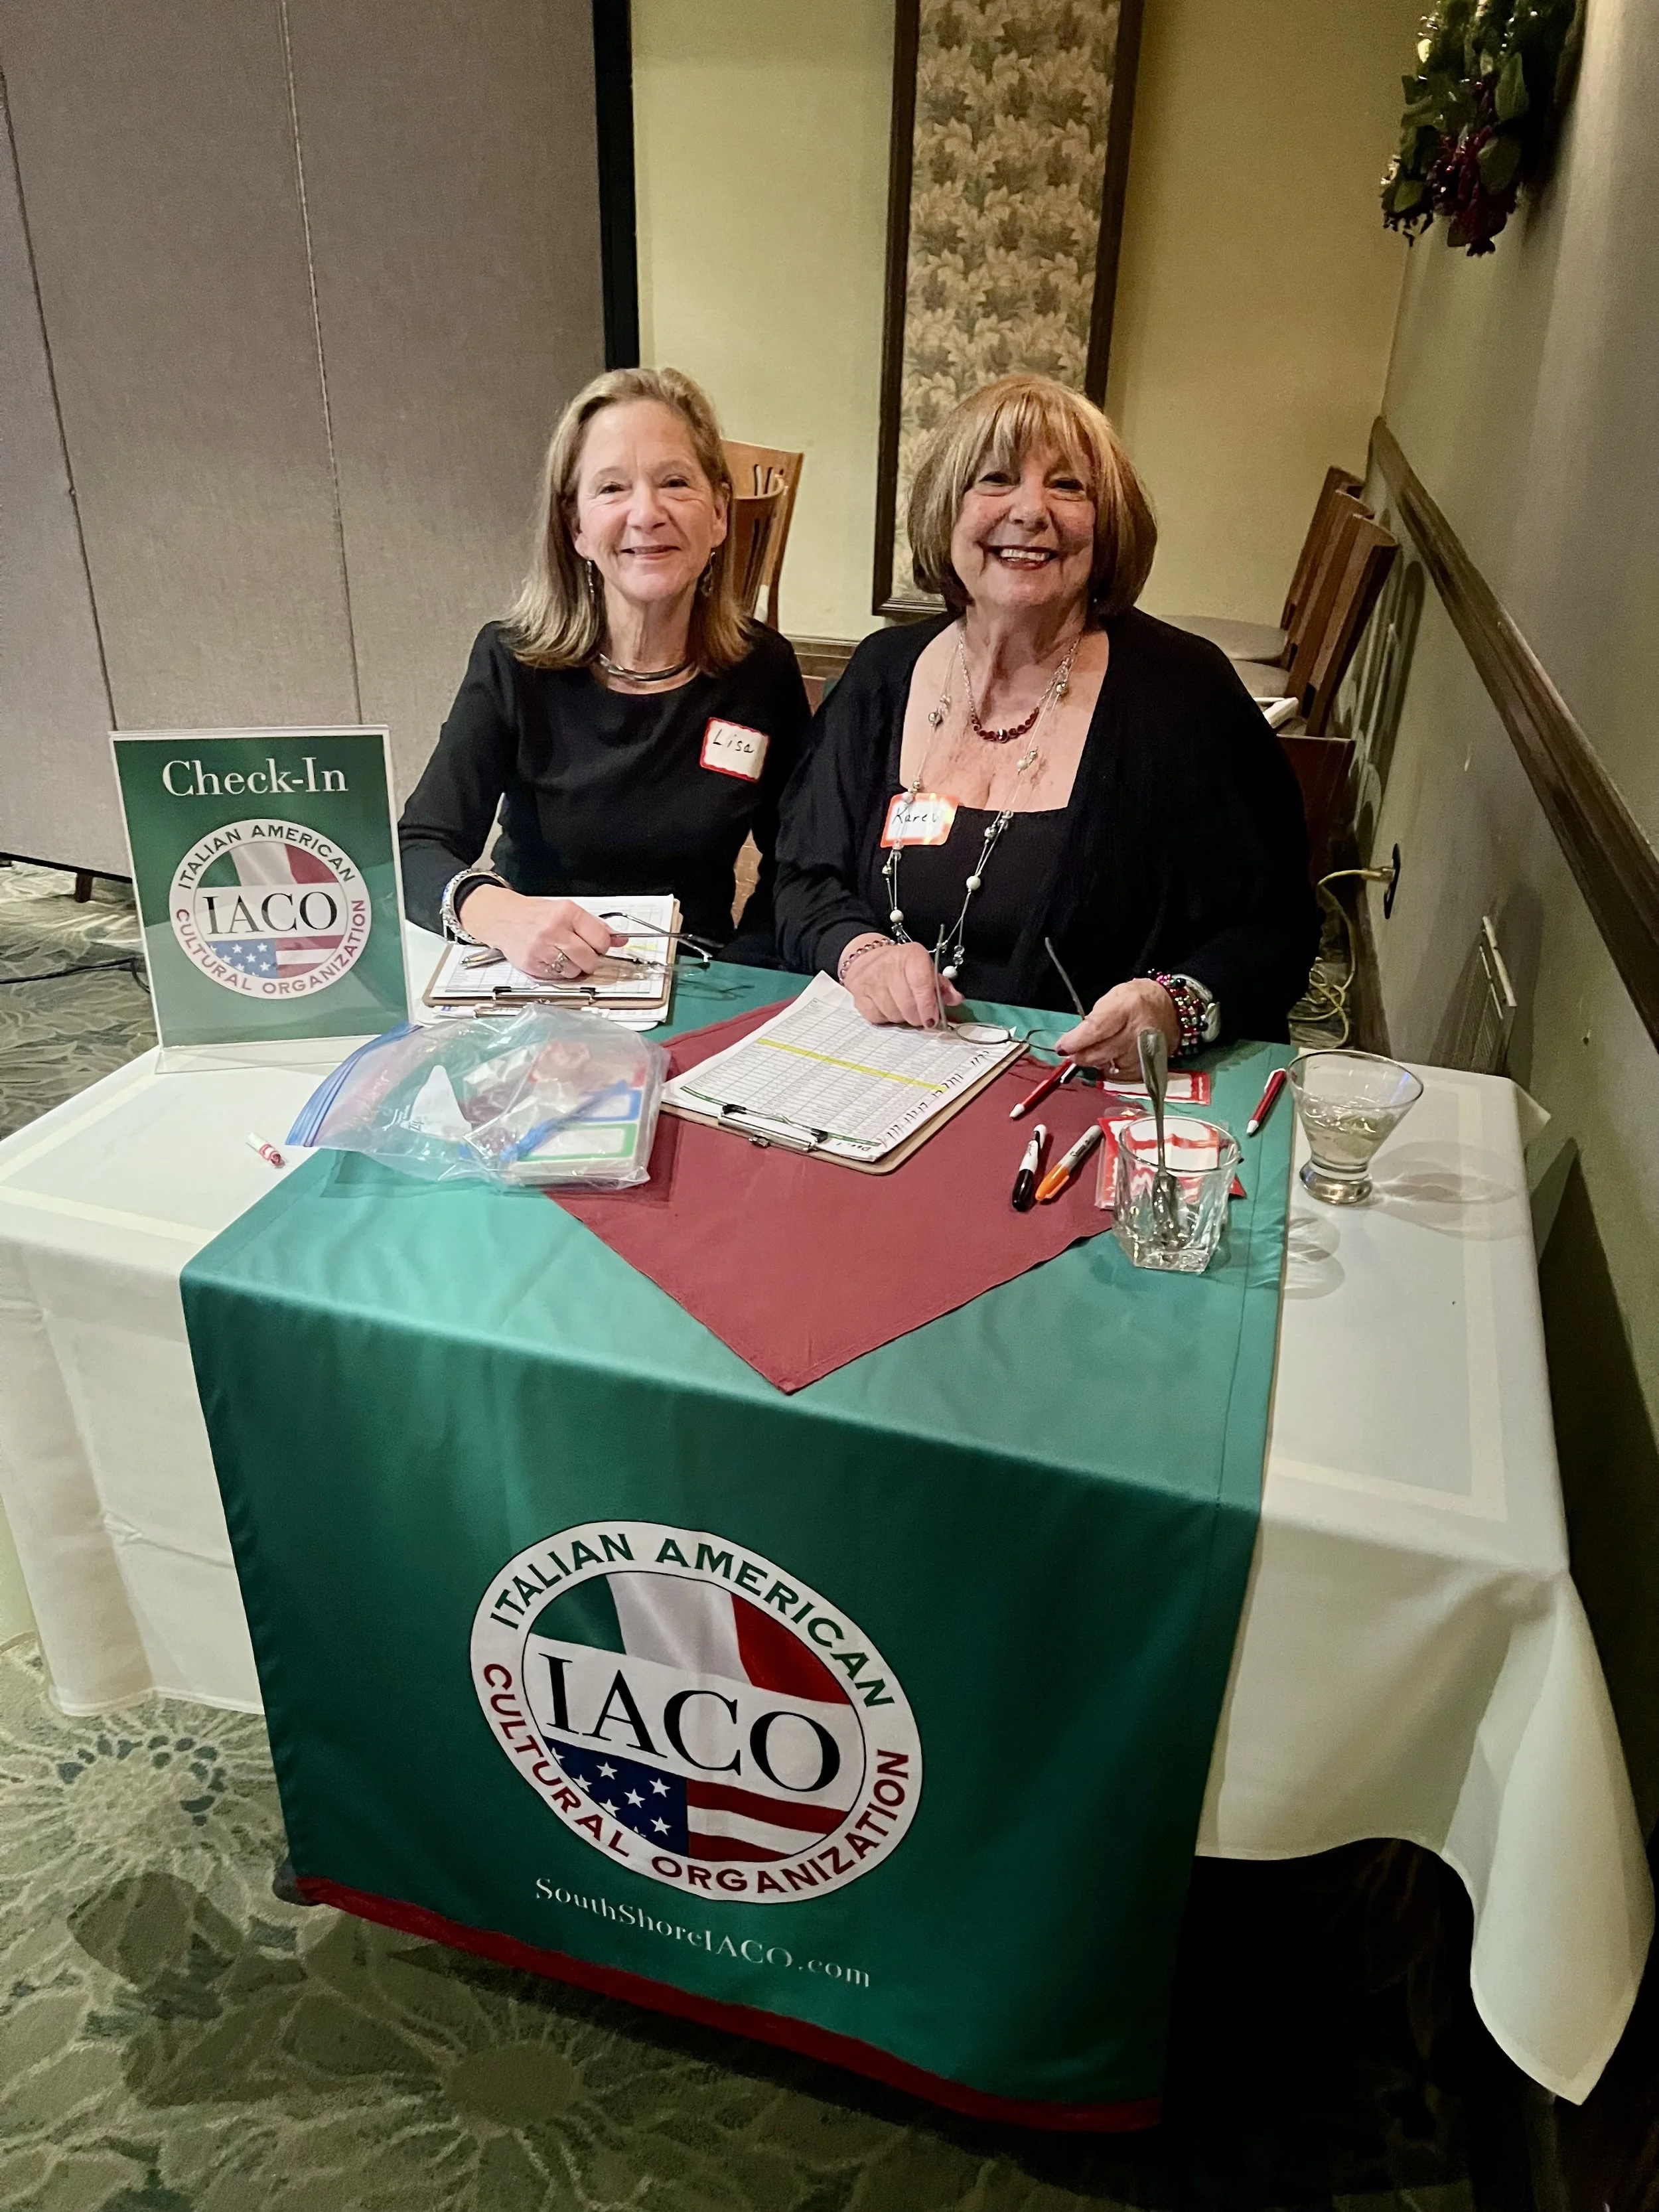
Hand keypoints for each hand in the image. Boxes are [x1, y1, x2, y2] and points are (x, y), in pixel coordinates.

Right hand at [458, 884, 622, 980]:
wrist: (503, 917)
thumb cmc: (535, 914)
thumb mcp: (566, 910)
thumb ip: (594, 925)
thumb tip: (620, 939)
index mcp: (567, 913)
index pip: (600, 938)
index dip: (603, 946)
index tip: (599, 946)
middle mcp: (554, 930)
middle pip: (589, 958)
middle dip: (591, 961)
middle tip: (583, 954)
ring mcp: (541, 948)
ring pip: (574, 971)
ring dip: (574, 968)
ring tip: (563, 955)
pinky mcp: (532, 964)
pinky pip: (557, 977)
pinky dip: (559, 973)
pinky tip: (551, 959)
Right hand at [839, 937, 962, 1027]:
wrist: (867, 958)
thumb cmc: (901, 966)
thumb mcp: (925, 968)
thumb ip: (942, 985)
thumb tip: (955, 999)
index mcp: (912, 956)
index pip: (922, 985)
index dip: (928, 1006)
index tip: (932, 1019)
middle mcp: (889, 966)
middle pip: (908, 1005)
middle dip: (917, 1016)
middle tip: (920, 1015)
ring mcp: (871, 981)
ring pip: (894, 1014)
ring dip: (902, 1017)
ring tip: (903, 1007)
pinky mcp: (859, 995)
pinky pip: (877, 1018)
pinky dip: (885, 1018)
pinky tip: (888, 1007)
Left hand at [1056, 979, 1178, 1076]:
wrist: (1172, 1009)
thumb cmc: (1137, 1000)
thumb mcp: (1113, 998)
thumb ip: (1093, 1019)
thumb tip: (1073, 1042)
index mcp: (1127, 1008)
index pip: (1095, 1029)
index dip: (1075, 1041)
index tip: (1061, 1047)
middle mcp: (1138, 1032)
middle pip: (1099, 1053)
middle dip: (1080, 1055)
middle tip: (1071, 1051)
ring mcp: (1144, 1053)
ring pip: (1107, 1066)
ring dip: (1096, 1061)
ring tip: (1099, 1048)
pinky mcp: (1148, 1067)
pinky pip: (1120, 1074)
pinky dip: (1112, 1067)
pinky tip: (1114, 1056)